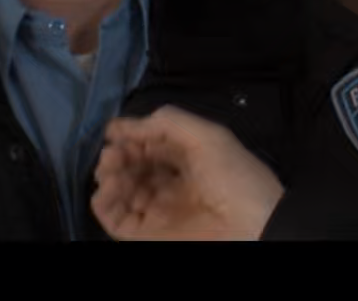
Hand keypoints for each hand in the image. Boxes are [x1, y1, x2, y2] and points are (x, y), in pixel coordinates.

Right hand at [92, 106, 284, 240]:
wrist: (253, 225)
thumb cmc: (235, 177)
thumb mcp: (208, 136)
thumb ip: (169, 122)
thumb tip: (129, 123)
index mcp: (190, 162)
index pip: (152, 147)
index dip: (133, 136)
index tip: (114, 129)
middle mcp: (171, 186)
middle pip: (134, 168)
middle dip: (119, 154)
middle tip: (112, 150)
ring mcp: (157, 211)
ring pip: (121, 192)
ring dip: (108, 175)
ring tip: (110, 164)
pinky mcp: (146, 235)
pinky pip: (115, 219)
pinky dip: (104, 201)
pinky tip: (110, 185)